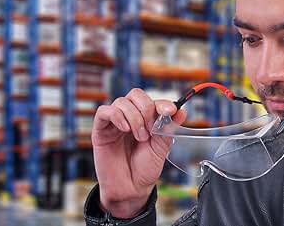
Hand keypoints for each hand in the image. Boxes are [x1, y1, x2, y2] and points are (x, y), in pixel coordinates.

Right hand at [91, 88, 185, 217]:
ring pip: (121, 102)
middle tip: (151, 130)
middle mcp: (130, 117)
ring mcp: (115, 123)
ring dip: (135, 118)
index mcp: (146, 120)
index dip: (162, 103)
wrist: (131, 188)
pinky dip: (117, 116)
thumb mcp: (161, 148)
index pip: (152, 101)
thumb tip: (182, 111)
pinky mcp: (101, 130)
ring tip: (141, 137)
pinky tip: (126, 129)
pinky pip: (104, 112)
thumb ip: (168, 128)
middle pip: (136, 95)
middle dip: (146, 109)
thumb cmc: (145, 168)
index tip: (171, 111)